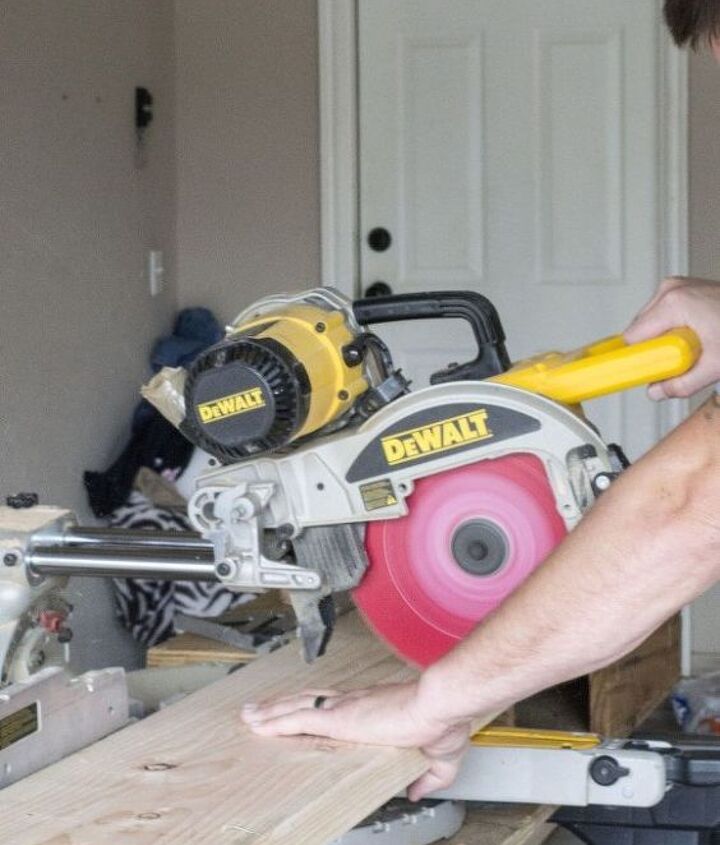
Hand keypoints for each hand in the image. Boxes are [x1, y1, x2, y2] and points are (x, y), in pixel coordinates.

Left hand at [240, 681, 471, 799]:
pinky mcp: (338, 717)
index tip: (298, 711)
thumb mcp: (438, 759)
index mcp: (372, 710)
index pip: (333, 707)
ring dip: (270, 711)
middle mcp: (352, 704)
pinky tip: (259, 724)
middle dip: (280, 705)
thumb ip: (426, 777)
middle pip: (305, 701)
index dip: (313, 707)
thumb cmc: (440, 722)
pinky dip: (276, 720)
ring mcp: (342, 709)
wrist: (439, 706)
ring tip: (249, 715)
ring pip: (295, 707)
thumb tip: (416, 791)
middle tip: (258, 709)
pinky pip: (298, 718)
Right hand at [624, 276, 719, 397]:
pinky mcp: (681, 289)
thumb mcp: (715, 366)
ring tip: (689, 348)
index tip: (642, 371)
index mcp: (673, 304)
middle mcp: (670, 290)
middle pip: (638, 330)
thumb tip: (657, 390)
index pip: (632, 338)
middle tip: (677, 362)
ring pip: (649, 322)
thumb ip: (681, 384)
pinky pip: (661, 314)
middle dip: (652, 351)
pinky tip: (691, 337)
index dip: (636, 358)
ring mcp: (675, 287)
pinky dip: (670, 329)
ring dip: (661, 340)